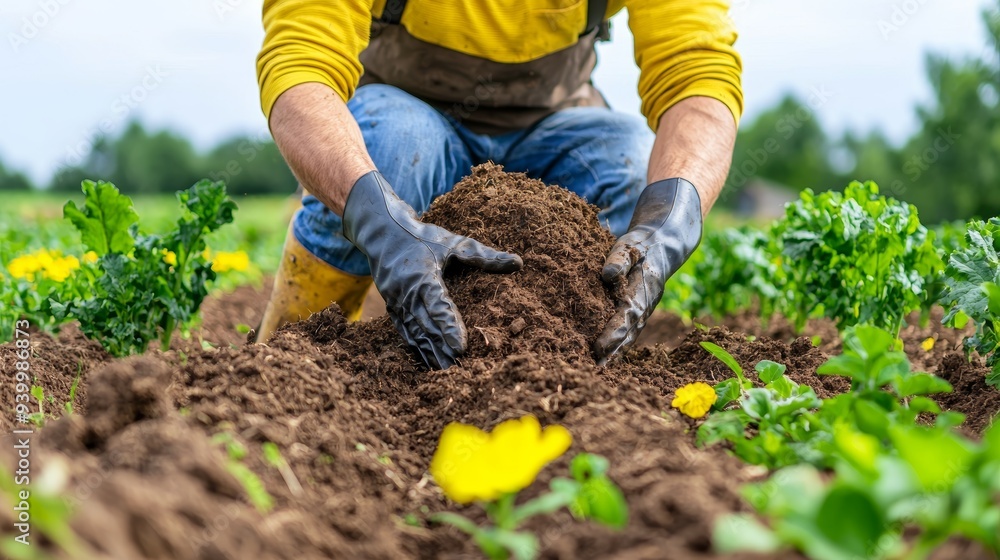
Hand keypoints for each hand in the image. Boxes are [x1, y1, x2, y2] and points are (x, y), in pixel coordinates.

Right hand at [343, 171, 522, 368]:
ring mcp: (397, 302)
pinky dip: (417, 348)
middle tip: (460, 370)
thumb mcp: (454, 243)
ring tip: (447, 373)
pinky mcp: (393, 308)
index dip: (449, 326)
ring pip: (415, 333)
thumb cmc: (423, 238)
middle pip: (427, 326)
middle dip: (442, 348)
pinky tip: (429, 362)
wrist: (382, 234)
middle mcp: (406, 292)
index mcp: (422, 275)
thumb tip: (518, 263)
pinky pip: (405, 332)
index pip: (438, 305)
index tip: (461, 346)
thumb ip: (484, 256)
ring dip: (431, 353)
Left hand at [594, 178, 702, 364]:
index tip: (598, 347)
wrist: (664, 245)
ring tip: (600, 368)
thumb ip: (619, 260)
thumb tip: (607, 275)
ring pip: (631, 335)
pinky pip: (631, 331)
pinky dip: (621, 344)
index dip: (613, 333)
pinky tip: (609, 356)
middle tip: (597, 368)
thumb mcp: (629, 247)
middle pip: (629, 332)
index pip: (626, 316)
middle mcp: (645, 304)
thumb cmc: (641, 245)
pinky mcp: (641, 310)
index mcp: (642, 289)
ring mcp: (645, 309)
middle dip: (613, 351)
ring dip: (617, 352)